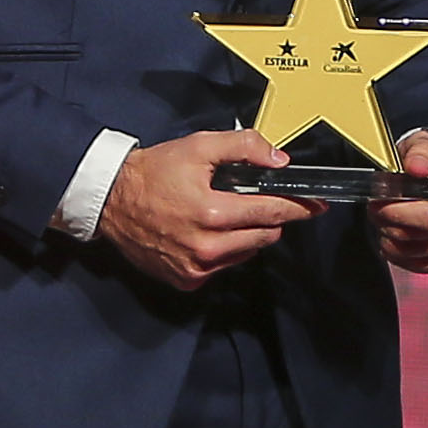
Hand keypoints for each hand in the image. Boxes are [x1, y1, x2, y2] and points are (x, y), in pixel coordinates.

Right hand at [98, 128, 312, 289]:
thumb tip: (278, 161)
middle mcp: (205, 246)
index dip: (297, 207)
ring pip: (246, 253)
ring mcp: (196, 268)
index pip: (271, 212)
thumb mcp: (198, 147)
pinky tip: (206, 233)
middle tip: (257, 203)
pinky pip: (223, 267)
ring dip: (246, 236)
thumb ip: (243, 147)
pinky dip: (223, 251)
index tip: (315, 206)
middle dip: (268, 218)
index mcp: (211, 212)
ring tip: (223, 215)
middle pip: (264, 237)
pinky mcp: (187, 280)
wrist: (112, 200)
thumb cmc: (153, 173)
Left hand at [373, 132, 427, 273]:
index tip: (380, 205)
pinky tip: (392, 240)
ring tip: (384, 222)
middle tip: (376, 210)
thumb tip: (417, 167)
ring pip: (418, 254)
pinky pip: (422, 267)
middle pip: (422, 237)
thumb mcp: (424, 145)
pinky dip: (401, 257)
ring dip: (392, 241)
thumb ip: (420, 153)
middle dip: (391, 225)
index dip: (401, 215)